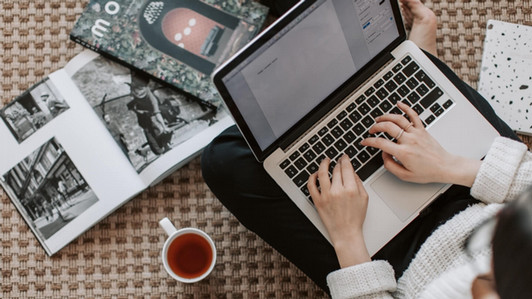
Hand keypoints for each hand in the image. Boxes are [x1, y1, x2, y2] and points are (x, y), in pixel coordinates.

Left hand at [307, 155, 370, 266]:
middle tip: (338, 160)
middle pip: (336, 170)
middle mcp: (338, 191)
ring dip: (323, 164)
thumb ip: (358, 182)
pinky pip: (311, 185)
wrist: (346, 233)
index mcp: (351, 189)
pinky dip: (312, 177)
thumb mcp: (364, 198)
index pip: (346, 168)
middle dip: (337, 163)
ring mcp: (326, 196)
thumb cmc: (355, 218)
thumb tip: (352, 172)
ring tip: (325, 161)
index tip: (344, 157)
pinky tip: (315, 174)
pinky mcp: (318, 201)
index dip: (345, 159)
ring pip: (322, 173)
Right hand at [361, 102, 480, 185]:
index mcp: (404, 153)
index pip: (381, 143)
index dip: (369, 141)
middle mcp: (409, 140)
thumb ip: (390, 166)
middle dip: (376, 127)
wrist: (445, 167)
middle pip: (388, 127)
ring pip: (398, 119)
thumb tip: (384, 155)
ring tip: (379, 119)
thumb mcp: (405, 176)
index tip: (364, 141)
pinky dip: (406, 107)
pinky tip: (399, 103)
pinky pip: (413, 115)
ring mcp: (416, 133)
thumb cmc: (428, 172)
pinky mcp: (422, 130)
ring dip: (386, 117)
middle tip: (371, 130)